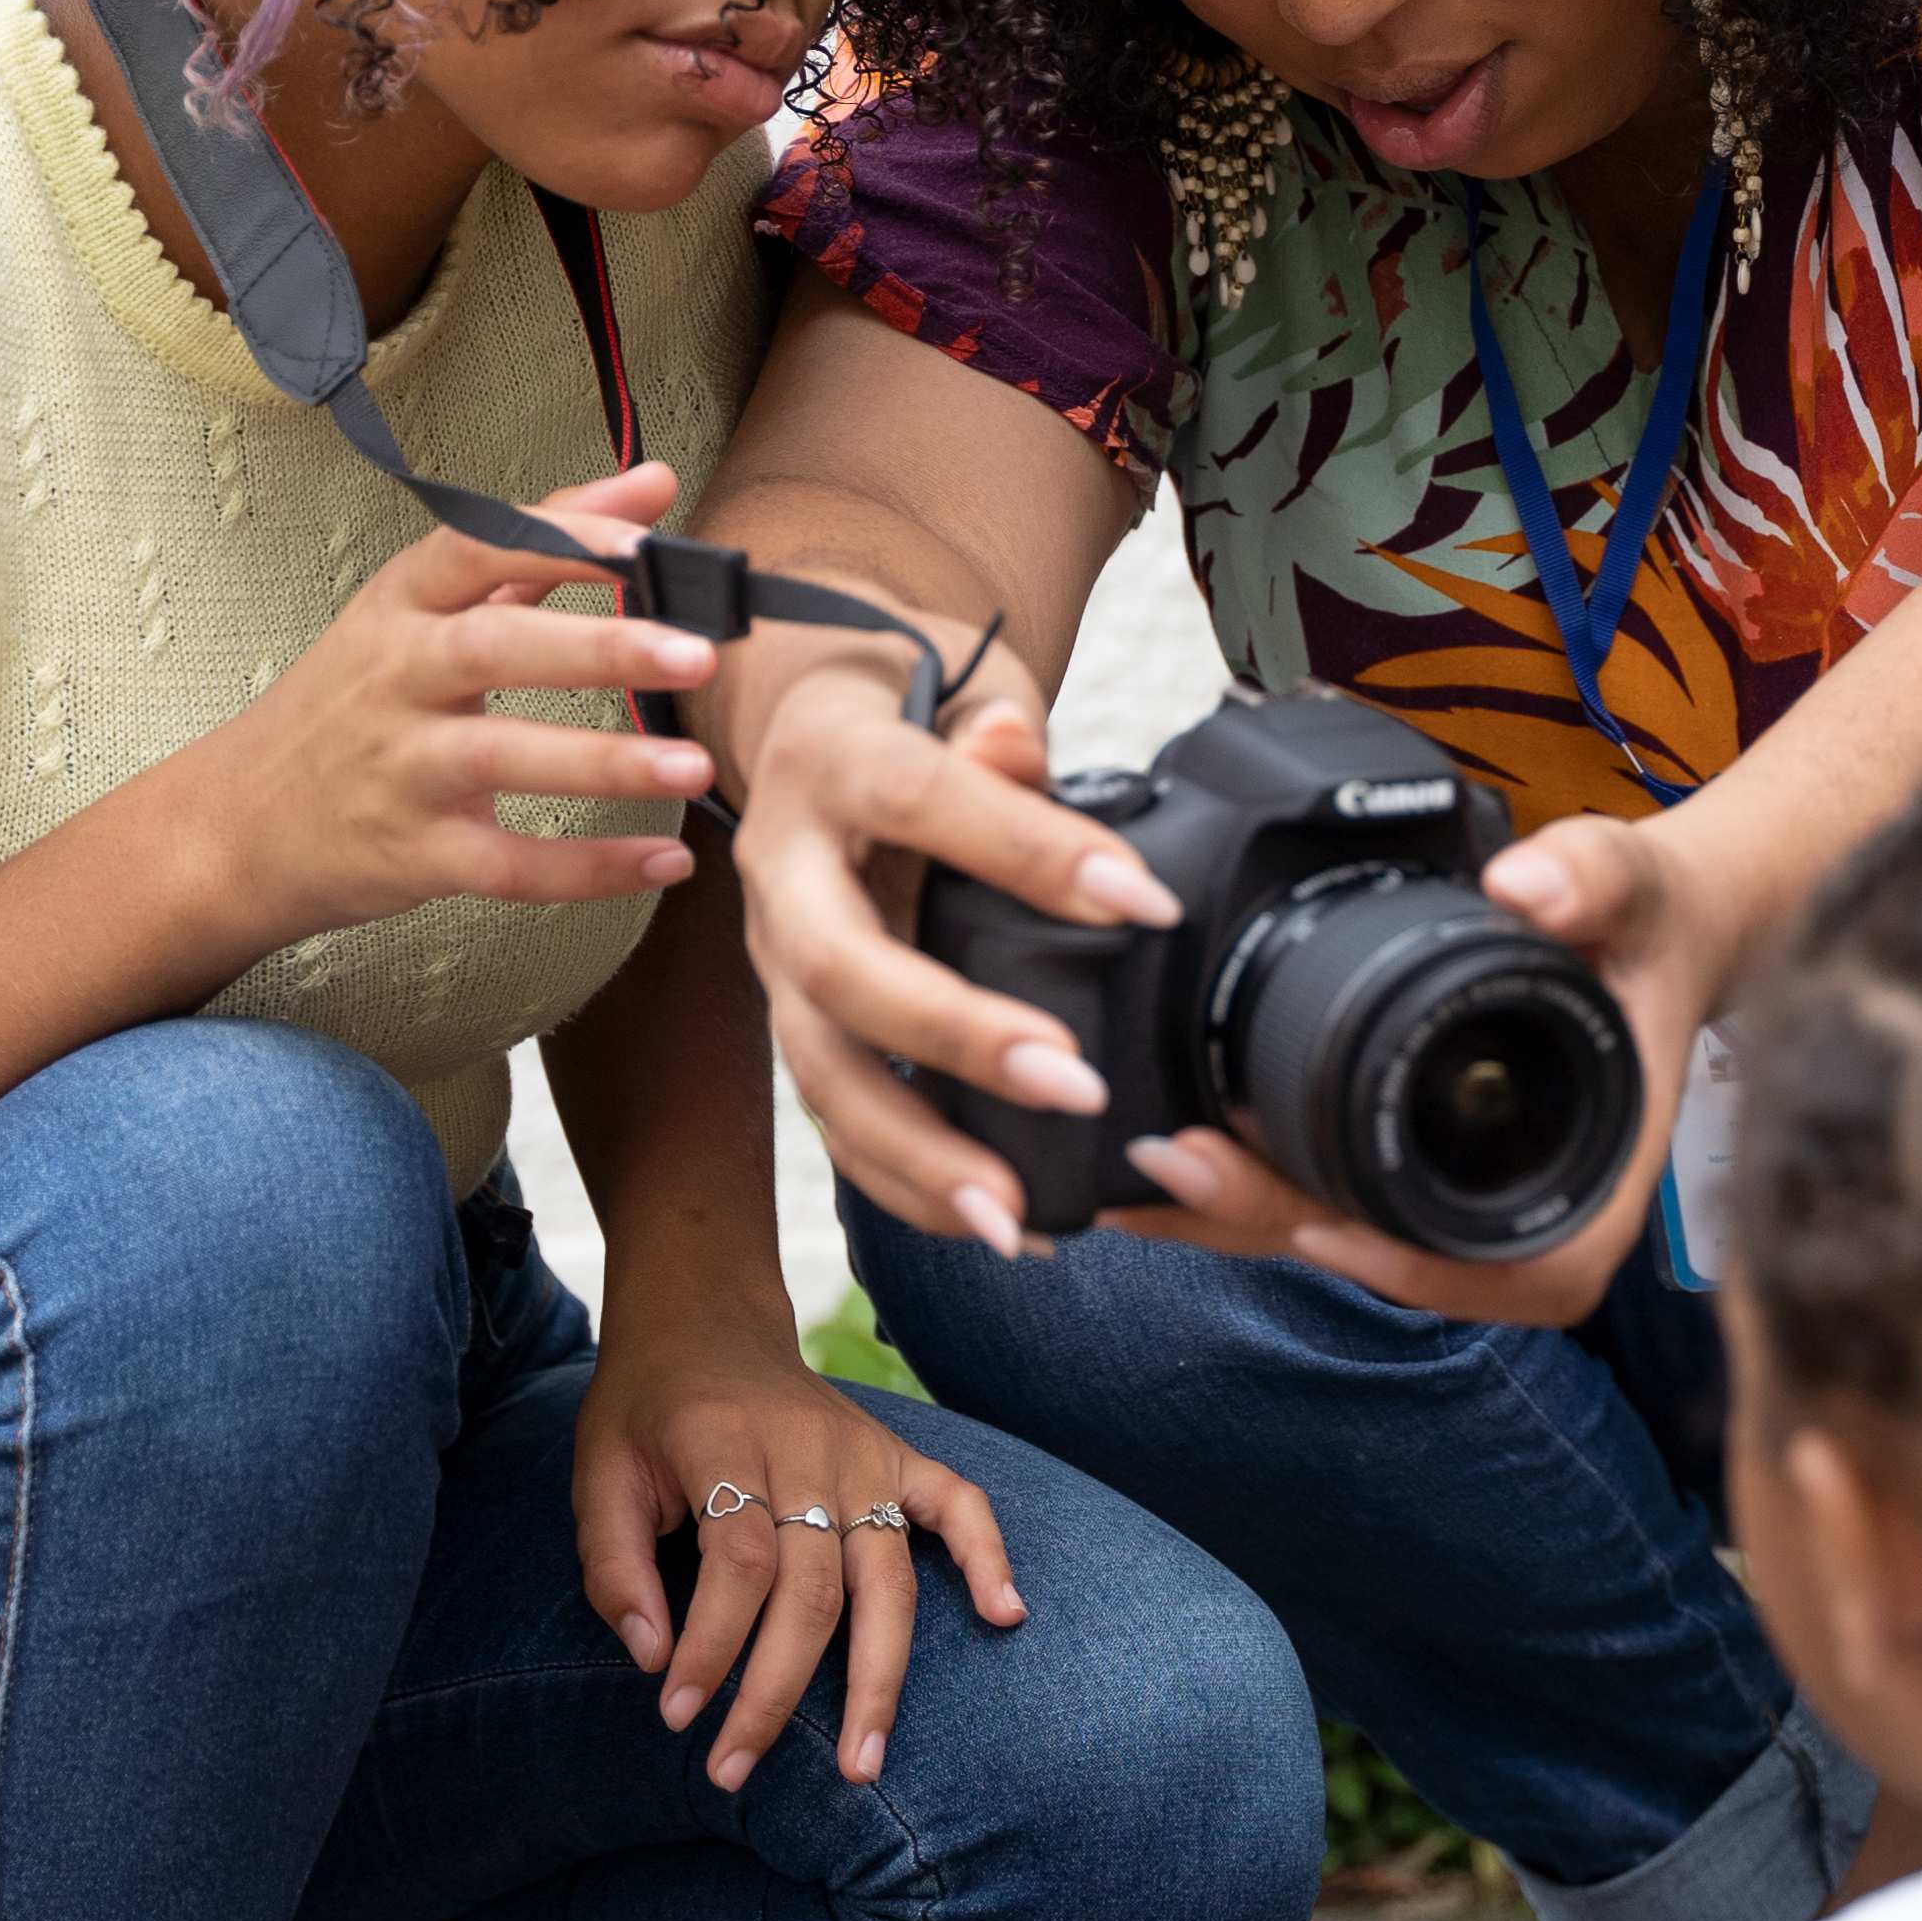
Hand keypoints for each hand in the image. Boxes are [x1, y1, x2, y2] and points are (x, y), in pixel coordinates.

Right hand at [173, 461, 719, 952]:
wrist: (241, 823)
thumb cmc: (357, 700)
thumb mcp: (424, 608)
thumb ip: (541, 542)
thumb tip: (653, 482)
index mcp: (404, 604)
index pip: (481, 547)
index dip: (566, 539)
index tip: (654, 541)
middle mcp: (396, 677)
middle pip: (494, 648)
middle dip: (599, 648)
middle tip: (698, 652)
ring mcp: (399, 768)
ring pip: (501, 758)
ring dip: (603, 762)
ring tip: (695, 765)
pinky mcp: (412, 854)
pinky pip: (507, 866)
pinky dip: (587, 868)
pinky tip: (663, 861)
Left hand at [566, 1314, 1023, 1788]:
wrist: (704, 1323)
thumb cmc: (646, 1411)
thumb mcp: (597, 1472)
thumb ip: (613, 1564)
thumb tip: (652, 1658)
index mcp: (724, 1440)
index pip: (738, 1559)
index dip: (711, 1644)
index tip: (678, 1714)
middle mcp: (806, 1448)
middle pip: (812, 1587)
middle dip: (775, 1692)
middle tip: (733, 1769)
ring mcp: (863, 1453)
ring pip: (884, 1577)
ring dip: (877, 1678)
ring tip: (863, 1765)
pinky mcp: (898, 1456)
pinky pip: (959, 1504)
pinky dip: (988, 1556)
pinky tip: (1004, 1616)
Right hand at [729, 643, 1177, 1253]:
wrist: (818, 733)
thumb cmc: (917, 715)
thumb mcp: (956, 692)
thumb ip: (994, 731)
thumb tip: (1014, 747)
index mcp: (833, 765)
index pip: (921, 801)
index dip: (1028, 850)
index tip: (1147, 906)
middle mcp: (782, 872)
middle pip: (841, 968)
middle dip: (954, 1037)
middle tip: (1074, 1085)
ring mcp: (775, 961)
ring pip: (822, 1072)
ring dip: (916, 1153)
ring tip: (1015, 1215)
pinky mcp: (795, 1028)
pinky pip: (838, 1123)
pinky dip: (911, 1188)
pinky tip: (1003, 1228)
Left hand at [1113, 816, 1715, 1326]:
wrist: (1651, 929)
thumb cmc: (1649, 924)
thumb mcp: (1636, 884)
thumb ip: (1592, 879)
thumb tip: (1524, 884)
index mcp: (1598, 1168)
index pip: (1529, 1274)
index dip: (1424, 1271)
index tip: (1329, 1228)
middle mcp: (1527, 1202)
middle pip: (1400, 1261)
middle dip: (1282, 1224)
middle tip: (1179, 1162)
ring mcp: (1464, 1191)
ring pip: (1349, 1234)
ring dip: (1244, 1213)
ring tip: (1139, 1160)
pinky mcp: (1412, 1163)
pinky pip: (1331, 1196)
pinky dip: (1251, 1182)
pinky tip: (1161, 1147)